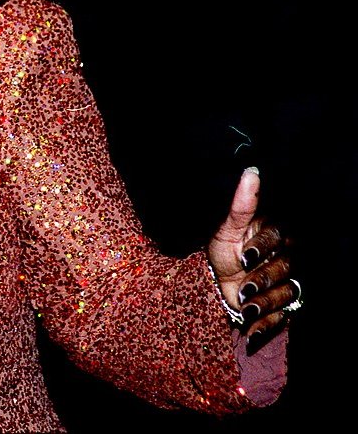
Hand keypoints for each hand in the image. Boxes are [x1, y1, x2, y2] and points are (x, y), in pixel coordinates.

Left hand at [207, 167, 297, 340]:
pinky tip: (251, 330)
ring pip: (285, 294)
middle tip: (243, 286)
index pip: (276, 239)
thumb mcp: (227, 226)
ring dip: (264, 304)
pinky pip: (281, 317)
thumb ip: (241, 203)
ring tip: (245, 307)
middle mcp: (284, 258)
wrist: (218, 278)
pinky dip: (265, 325)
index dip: (262, 247)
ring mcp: (285, 283)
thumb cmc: (224, 247)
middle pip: (283, 269)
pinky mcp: (282, 306)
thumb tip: (251, 172)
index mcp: (274, 235)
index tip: (246, 254)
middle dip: (262, 279)